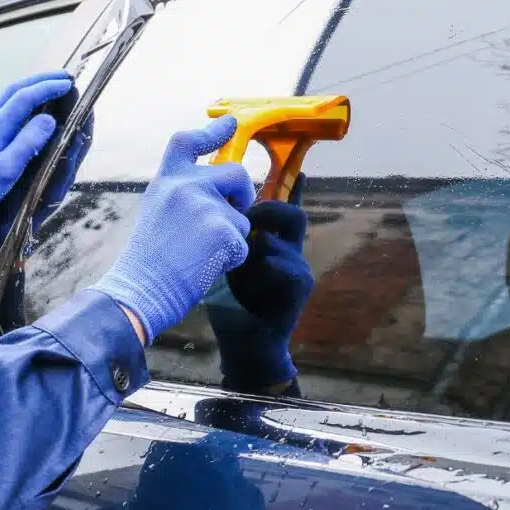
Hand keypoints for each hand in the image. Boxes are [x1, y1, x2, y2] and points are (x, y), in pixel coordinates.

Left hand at [0, 84, 93, 248]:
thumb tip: (49, 120)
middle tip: (65, 76)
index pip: (25, 97)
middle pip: (16, 88)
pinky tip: (33, 105)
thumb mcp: (8, 168)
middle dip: (41, 79)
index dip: (48, 88)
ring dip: (32, 85)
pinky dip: (24, 97)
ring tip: (53, 84)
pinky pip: (7, 105)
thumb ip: (29, 141)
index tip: (69, 85)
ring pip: (10, 95)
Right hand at [92, 116, 254, 344]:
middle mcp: (186, 186)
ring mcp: (206, 206)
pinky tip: (205, 266)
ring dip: (231, 238)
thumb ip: (185, 195)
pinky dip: (231, 259)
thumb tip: (223, 191)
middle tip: (234, 214)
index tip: (231, 123)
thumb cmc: (148, 261)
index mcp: (167, 181)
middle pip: (237, 173)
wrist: (140, 291)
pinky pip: (243, 244)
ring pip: (242, 217)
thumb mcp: (158, 211)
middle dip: (244, 194)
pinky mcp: (224, 231)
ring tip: (198, 254)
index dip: (213, 132)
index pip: (187, 142)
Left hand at [205, 174, 312, 390]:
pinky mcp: (300, 287)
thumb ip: (222, 232)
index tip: (299, 168)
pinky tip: (246, 282)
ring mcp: (298, 266)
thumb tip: (209, 201)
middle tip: (242, 216)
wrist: (241, 341)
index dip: (293, 186)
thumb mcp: (220, 258)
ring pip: (282, 238)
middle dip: (266, 211)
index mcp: (270, 239)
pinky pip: (285, 265)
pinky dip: (261, 271)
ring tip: (237, 261)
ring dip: (255, 246)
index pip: (284, 205)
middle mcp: (288, 249)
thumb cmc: (227, 299)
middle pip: (292, 213)